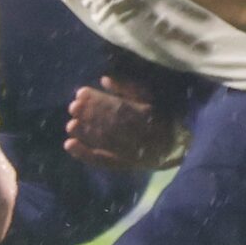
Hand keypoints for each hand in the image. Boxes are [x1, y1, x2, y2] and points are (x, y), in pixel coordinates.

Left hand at [64, 72, 185, 168]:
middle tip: (73, 107)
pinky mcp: (122, 165)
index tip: (81, 93)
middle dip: (90, 115)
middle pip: (110, 124)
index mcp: (146, 115)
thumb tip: (104, 79)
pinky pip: (102, 161)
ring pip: (105, 142)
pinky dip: (84, 154)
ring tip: (70, 124)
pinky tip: (69, 144)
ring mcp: (130, 152)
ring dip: (85, 133)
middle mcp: (138, 135)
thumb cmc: (161, 116)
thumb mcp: (149, 97)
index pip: (119, 108)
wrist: (176, 146)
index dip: (99, 101)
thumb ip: (127, 88)